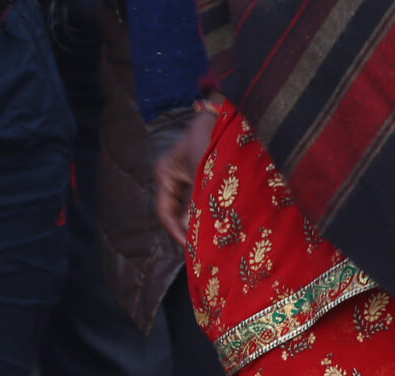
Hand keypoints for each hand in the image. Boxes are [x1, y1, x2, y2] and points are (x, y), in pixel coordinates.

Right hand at [154, 106, 216, 247]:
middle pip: (177, 210)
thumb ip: (197, 201)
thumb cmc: (213, 135)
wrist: (228, 110)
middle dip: (190, 227)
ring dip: (202, 217)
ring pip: (191, 204)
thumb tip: (194, 231)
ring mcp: (188, 173)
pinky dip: (210, 206)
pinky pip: (203, 195)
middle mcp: (173, 175)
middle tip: (204, 245)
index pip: (165, 212)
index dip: (176, 232)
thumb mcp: (204, 171)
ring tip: (215, 233)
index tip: (189, 247)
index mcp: (165, 173)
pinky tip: (221, 216)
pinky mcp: (204, 171)